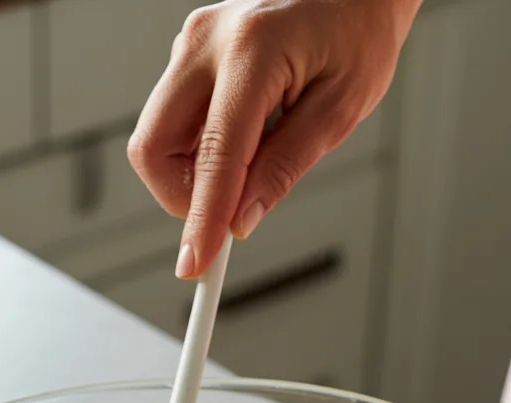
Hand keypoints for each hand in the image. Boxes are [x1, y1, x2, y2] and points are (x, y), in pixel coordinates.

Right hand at [128, 0, 421, 279]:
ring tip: (247, 165)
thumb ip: (285, 167)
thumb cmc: (357, 31)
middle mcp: (205, 42)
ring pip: (155, 139)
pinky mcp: (186, 57)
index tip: (195, 263)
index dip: (201, 219)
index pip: (213, 157)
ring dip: (190, 175)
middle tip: (227, 211)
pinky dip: (195, 152)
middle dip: (181, 197)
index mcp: (251, 50)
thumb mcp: (339, 108)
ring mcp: (189, 46)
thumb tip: (241, 220)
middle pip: (153, 148)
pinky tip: (238, 142)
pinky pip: (170, 123)